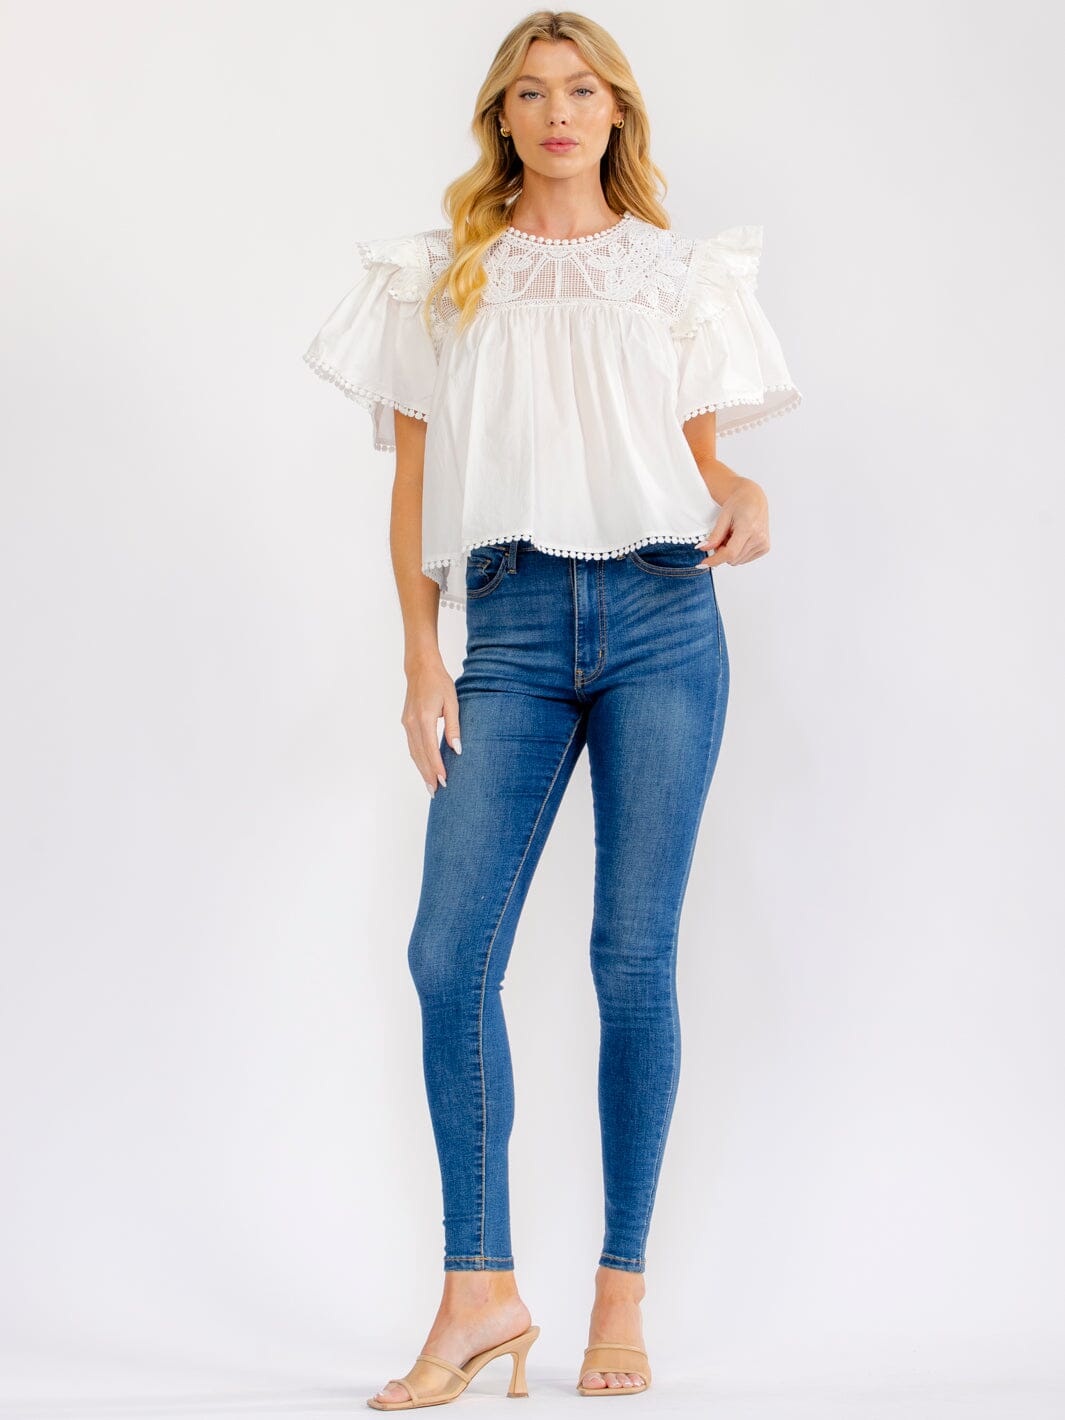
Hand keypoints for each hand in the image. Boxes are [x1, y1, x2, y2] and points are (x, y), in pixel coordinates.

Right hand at [401, 654, 461, 796]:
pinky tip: (424, 767)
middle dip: (427, 774)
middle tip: (435, 792)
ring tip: (430, 785)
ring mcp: (407, 723)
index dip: (437, 767)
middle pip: (419, 755)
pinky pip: (412, 745)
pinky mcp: (406, 722)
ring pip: (414, 752)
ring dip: (421, 769)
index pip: (430, 749)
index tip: (443, 781)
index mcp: (424, 718)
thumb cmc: (439, 683)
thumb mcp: (452, 702)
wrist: (420, 668)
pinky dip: (418, 759)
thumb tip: (457, 749)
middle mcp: (412, 723)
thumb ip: (454, 727)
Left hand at [697, 478, 769, 566]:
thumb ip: (715, 535)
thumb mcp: (723, 516)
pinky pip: (745, 559)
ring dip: (731, 552)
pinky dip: (738, 552)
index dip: (715, 560)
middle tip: (724, 536)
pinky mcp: (765, 547)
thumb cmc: (739, 503)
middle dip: (722, 551)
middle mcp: (759, 538)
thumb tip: (704, 548)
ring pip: (738, 561)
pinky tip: (740, 539)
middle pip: (732, 558)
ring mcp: (763, 544)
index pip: (730, 553)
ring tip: (733, 535)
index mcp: (748, 528)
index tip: (704, 564)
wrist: (753, 498)